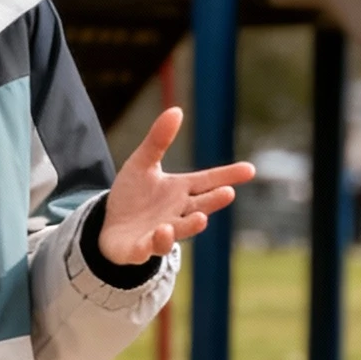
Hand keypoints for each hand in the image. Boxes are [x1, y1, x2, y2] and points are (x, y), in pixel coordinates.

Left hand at [99, 106, 254, 266]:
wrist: (110, 227)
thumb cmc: (133, 195)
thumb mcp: (142, 163)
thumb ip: (158, 140)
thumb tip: (176, 110)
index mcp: (180, 191)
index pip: (208, 181)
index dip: (228, 176)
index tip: (250, 170)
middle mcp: (176, 213)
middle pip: (199, 206)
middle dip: (213, 202)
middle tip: (228, 193)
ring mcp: (160, 233)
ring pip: (178, 231)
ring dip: (190, 226)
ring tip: (200, 219)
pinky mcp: (138, 250)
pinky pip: (147, 249)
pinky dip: (154, 243)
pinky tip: (160, 233)